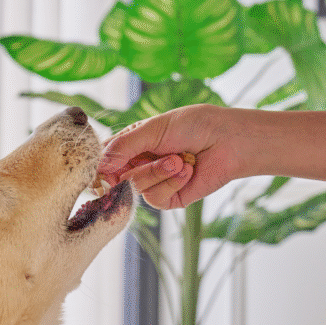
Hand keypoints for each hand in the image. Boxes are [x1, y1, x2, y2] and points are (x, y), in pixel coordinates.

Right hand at [96, 104, 240, 209]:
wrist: (227, 140)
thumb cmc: (193, 126)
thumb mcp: (153, 128)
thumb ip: (123, 147)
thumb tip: (99, 166)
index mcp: (130, 145)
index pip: (104, 160)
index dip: (102, 166)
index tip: (106, 166)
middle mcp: (138, 166)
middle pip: (116, 178)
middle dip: (139, 166)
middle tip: (160, 153)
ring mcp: (152, 183)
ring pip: (136, 189)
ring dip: (159, 172)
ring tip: (179, 159)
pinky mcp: (167, 198)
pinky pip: (155, 198)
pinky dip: (172, 182)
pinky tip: (187, 170)